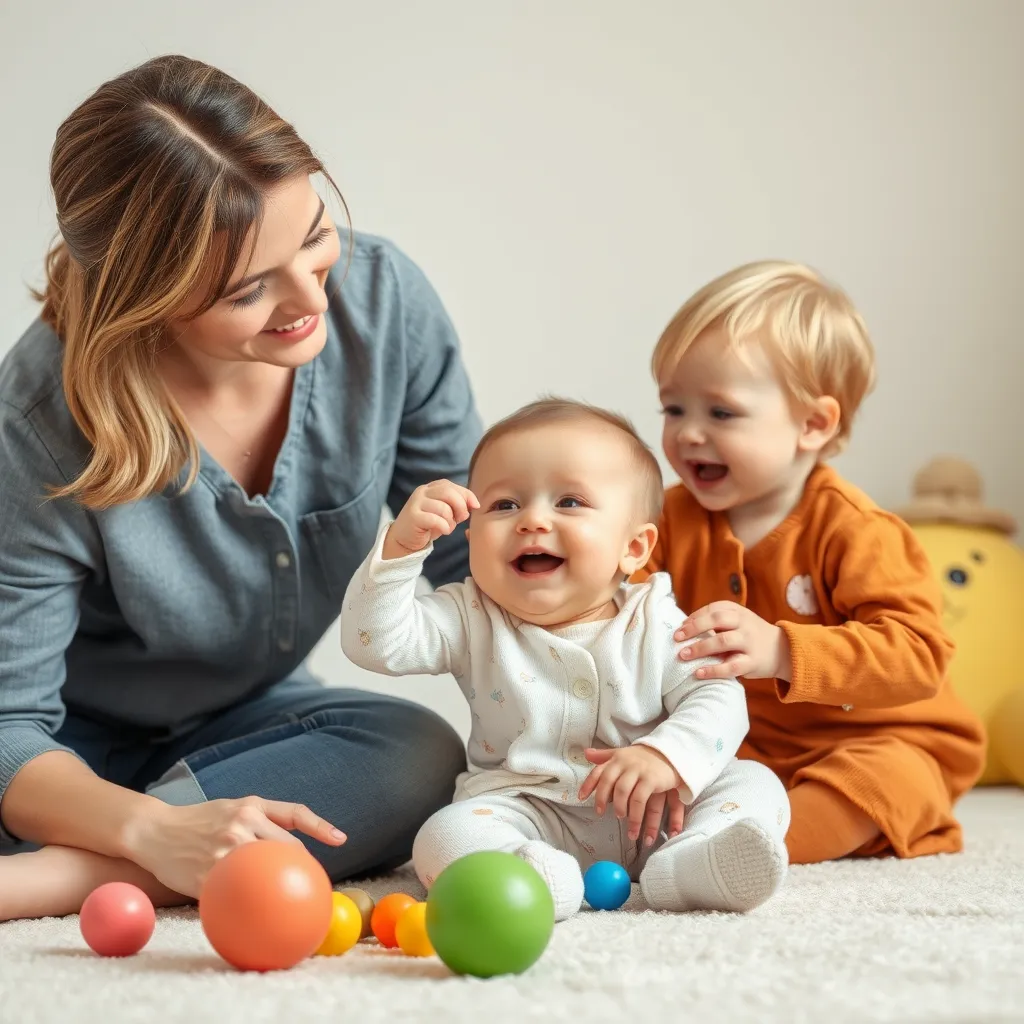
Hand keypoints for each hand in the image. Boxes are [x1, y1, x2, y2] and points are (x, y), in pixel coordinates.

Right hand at [123, 797, 345, 898]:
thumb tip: (293, 842)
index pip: (294, 814)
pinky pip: (238, 893)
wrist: (154, 831)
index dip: (320, 827)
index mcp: (250, 806)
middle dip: (303, 867)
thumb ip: (261, 819)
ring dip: (281, 888)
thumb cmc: (197, 821)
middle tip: (315, 885)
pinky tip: (257, 918)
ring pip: (265, 871)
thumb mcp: (230, 807)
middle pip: (286, 848)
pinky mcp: (210, 874)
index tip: (341, 840)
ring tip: (297, 904)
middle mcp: (241, 824)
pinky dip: (250, 904)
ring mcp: (226, 850)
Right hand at [383, 479, 478, 558]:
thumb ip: (457, 504)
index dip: (467, 495)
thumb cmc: (428, 525)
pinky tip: (443, 531)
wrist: (404, 539)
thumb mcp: (445, 512)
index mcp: (431, 487)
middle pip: (449, 493)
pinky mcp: (413, 516)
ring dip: (451, 521)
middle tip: (461, 519)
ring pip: (444, 508)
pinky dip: (444, 527)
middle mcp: (422, 491)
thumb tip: (475, 504)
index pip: (452, 486)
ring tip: (447, 527)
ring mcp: (416, 503)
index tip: (475, 507)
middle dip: (461, 507)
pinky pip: (436, 520)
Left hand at [578, 746, 684, 846]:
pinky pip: (639, 799)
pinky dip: (635, 814)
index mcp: (617, 757)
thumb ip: (605, 756)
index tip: (581, 798)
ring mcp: (638, 770)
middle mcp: (625, 762)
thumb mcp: (624, 754)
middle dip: (602, 799)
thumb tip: (586, 753)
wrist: (672, 752)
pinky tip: (633, 823)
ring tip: (620, 819)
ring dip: (620, 809)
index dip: (589, 784)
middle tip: (600, 813)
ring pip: (622, 792)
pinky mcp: (651, 779)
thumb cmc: (645, 756)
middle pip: (608, 782)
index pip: (599, 770)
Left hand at [675, 601, 790, 679]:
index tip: (680, 626)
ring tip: (683, 655)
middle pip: (718, 620)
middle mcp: (745, 625)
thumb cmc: (751, 636)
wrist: (784, 651)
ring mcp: (750, 643)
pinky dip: (713, 670)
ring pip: (723, 642)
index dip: (695, 616)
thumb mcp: (739, 622)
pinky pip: (732, 666)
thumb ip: (718, 622)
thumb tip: (685, 627)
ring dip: (700, 648)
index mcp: (739, 612)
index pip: (714, 608)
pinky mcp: (753, 662)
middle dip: (695, 627)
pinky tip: (698, 673)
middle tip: (677, 637)